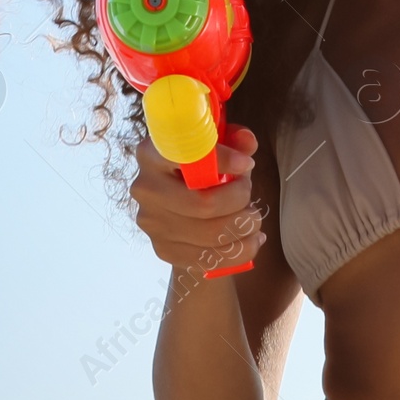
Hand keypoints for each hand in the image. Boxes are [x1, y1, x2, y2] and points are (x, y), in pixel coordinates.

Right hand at [129, 124, 265, 274]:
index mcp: (154, 152)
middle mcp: (146, 188)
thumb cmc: (205, 169)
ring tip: (254, 218)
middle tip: (249, 194)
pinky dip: (239, 251)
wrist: (183, 206)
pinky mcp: (162, 249)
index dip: (220, 160)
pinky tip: (252, 240)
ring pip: (209, 234)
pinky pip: (207, 258)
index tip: (246, 164)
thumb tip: (246, 142)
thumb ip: (235, 141)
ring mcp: (151, 222)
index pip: (184, 156)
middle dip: (239, 199)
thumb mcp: (221, 148)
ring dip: (243, 227)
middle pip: (202, 204)